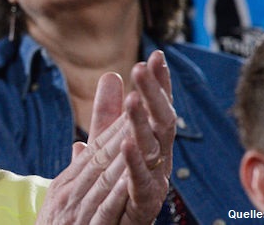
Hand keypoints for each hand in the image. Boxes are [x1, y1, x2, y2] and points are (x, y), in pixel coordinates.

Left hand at [35, 51, 174, 224]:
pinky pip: (140, 185)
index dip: (157, 84)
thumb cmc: (104, 191)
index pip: (156, 110)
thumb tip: (110, 76)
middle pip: (161, 124)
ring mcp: (152, 186)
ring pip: (154, 151)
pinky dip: (135, 164)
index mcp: (150, 148)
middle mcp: (157, 164)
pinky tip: (127, 143)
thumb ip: (106, 117)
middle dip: (154, 95)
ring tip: (134, 98)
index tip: (156, 56)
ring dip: (143, 123)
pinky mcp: (141, 208)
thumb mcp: (102, 147)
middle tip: (143, 67)